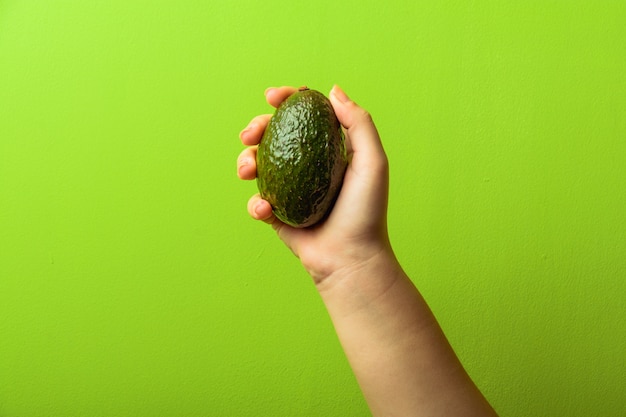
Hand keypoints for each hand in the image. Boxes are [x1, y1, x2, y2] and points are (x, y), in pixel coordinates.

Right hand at [237, 85, 390, 284]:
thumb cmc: (366, 211)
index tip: (273, 96)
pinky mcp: (277, 214)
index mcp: (327, 149)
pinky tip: (264, 208)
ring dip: (244, 160)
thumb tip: (332, 90)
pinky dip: (254, 202)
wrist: (351, 259)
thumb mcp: (372, 161)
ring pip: (257, 164)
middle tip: (250, 133)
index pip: (303, 116)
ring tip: (247, 170)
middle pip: (273, 135)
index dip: (286, 100)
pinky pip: (256, 201)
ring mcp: (289, 189)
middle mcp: (306, 165)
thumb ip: (358, 123)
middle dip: (255, 126)